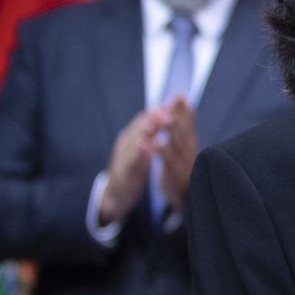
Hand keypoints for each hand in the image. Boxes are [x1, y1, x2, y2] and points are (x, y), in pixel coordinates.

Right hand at [98, 108, 166, 224]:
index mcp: (134, 135)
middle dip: (156, 117)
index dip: (163, 108)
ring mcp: (123, 156)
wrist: (116, 194)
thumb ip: (153, 132)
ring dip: (148, 130)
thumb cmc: (133, 168)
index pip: (148, 116)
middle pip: (141, 125)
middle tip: (170, 110)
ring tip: (160, 123)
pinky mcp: (124, 172)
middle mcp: (127, 142)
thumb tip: (169, 112)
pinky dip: (141, 153)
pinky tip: (149, 147)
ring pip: (135, 140)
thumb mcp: (143, 148)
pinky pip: (132, 161)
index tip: (178, 100)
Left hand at [156, 97, 199, 212]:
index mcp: (189, 144)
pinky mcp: (174, 176)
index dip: (185, 110)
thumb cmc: (180, 170)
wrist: (182, 198)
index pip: (189, 123)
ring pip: (178, 144)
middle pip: (185, 130)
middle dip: (181, 115)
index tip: (181, 96)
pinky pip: (168, 162)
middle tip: (177, 101)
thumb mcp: (183, 149)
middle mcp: (189, 152)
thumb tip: (185, 109)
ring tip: (166, 118)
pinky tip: (157, 143)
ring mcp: (183, 164)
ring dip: (173, 131)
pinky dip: (163, 152)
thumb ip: (183, 131)